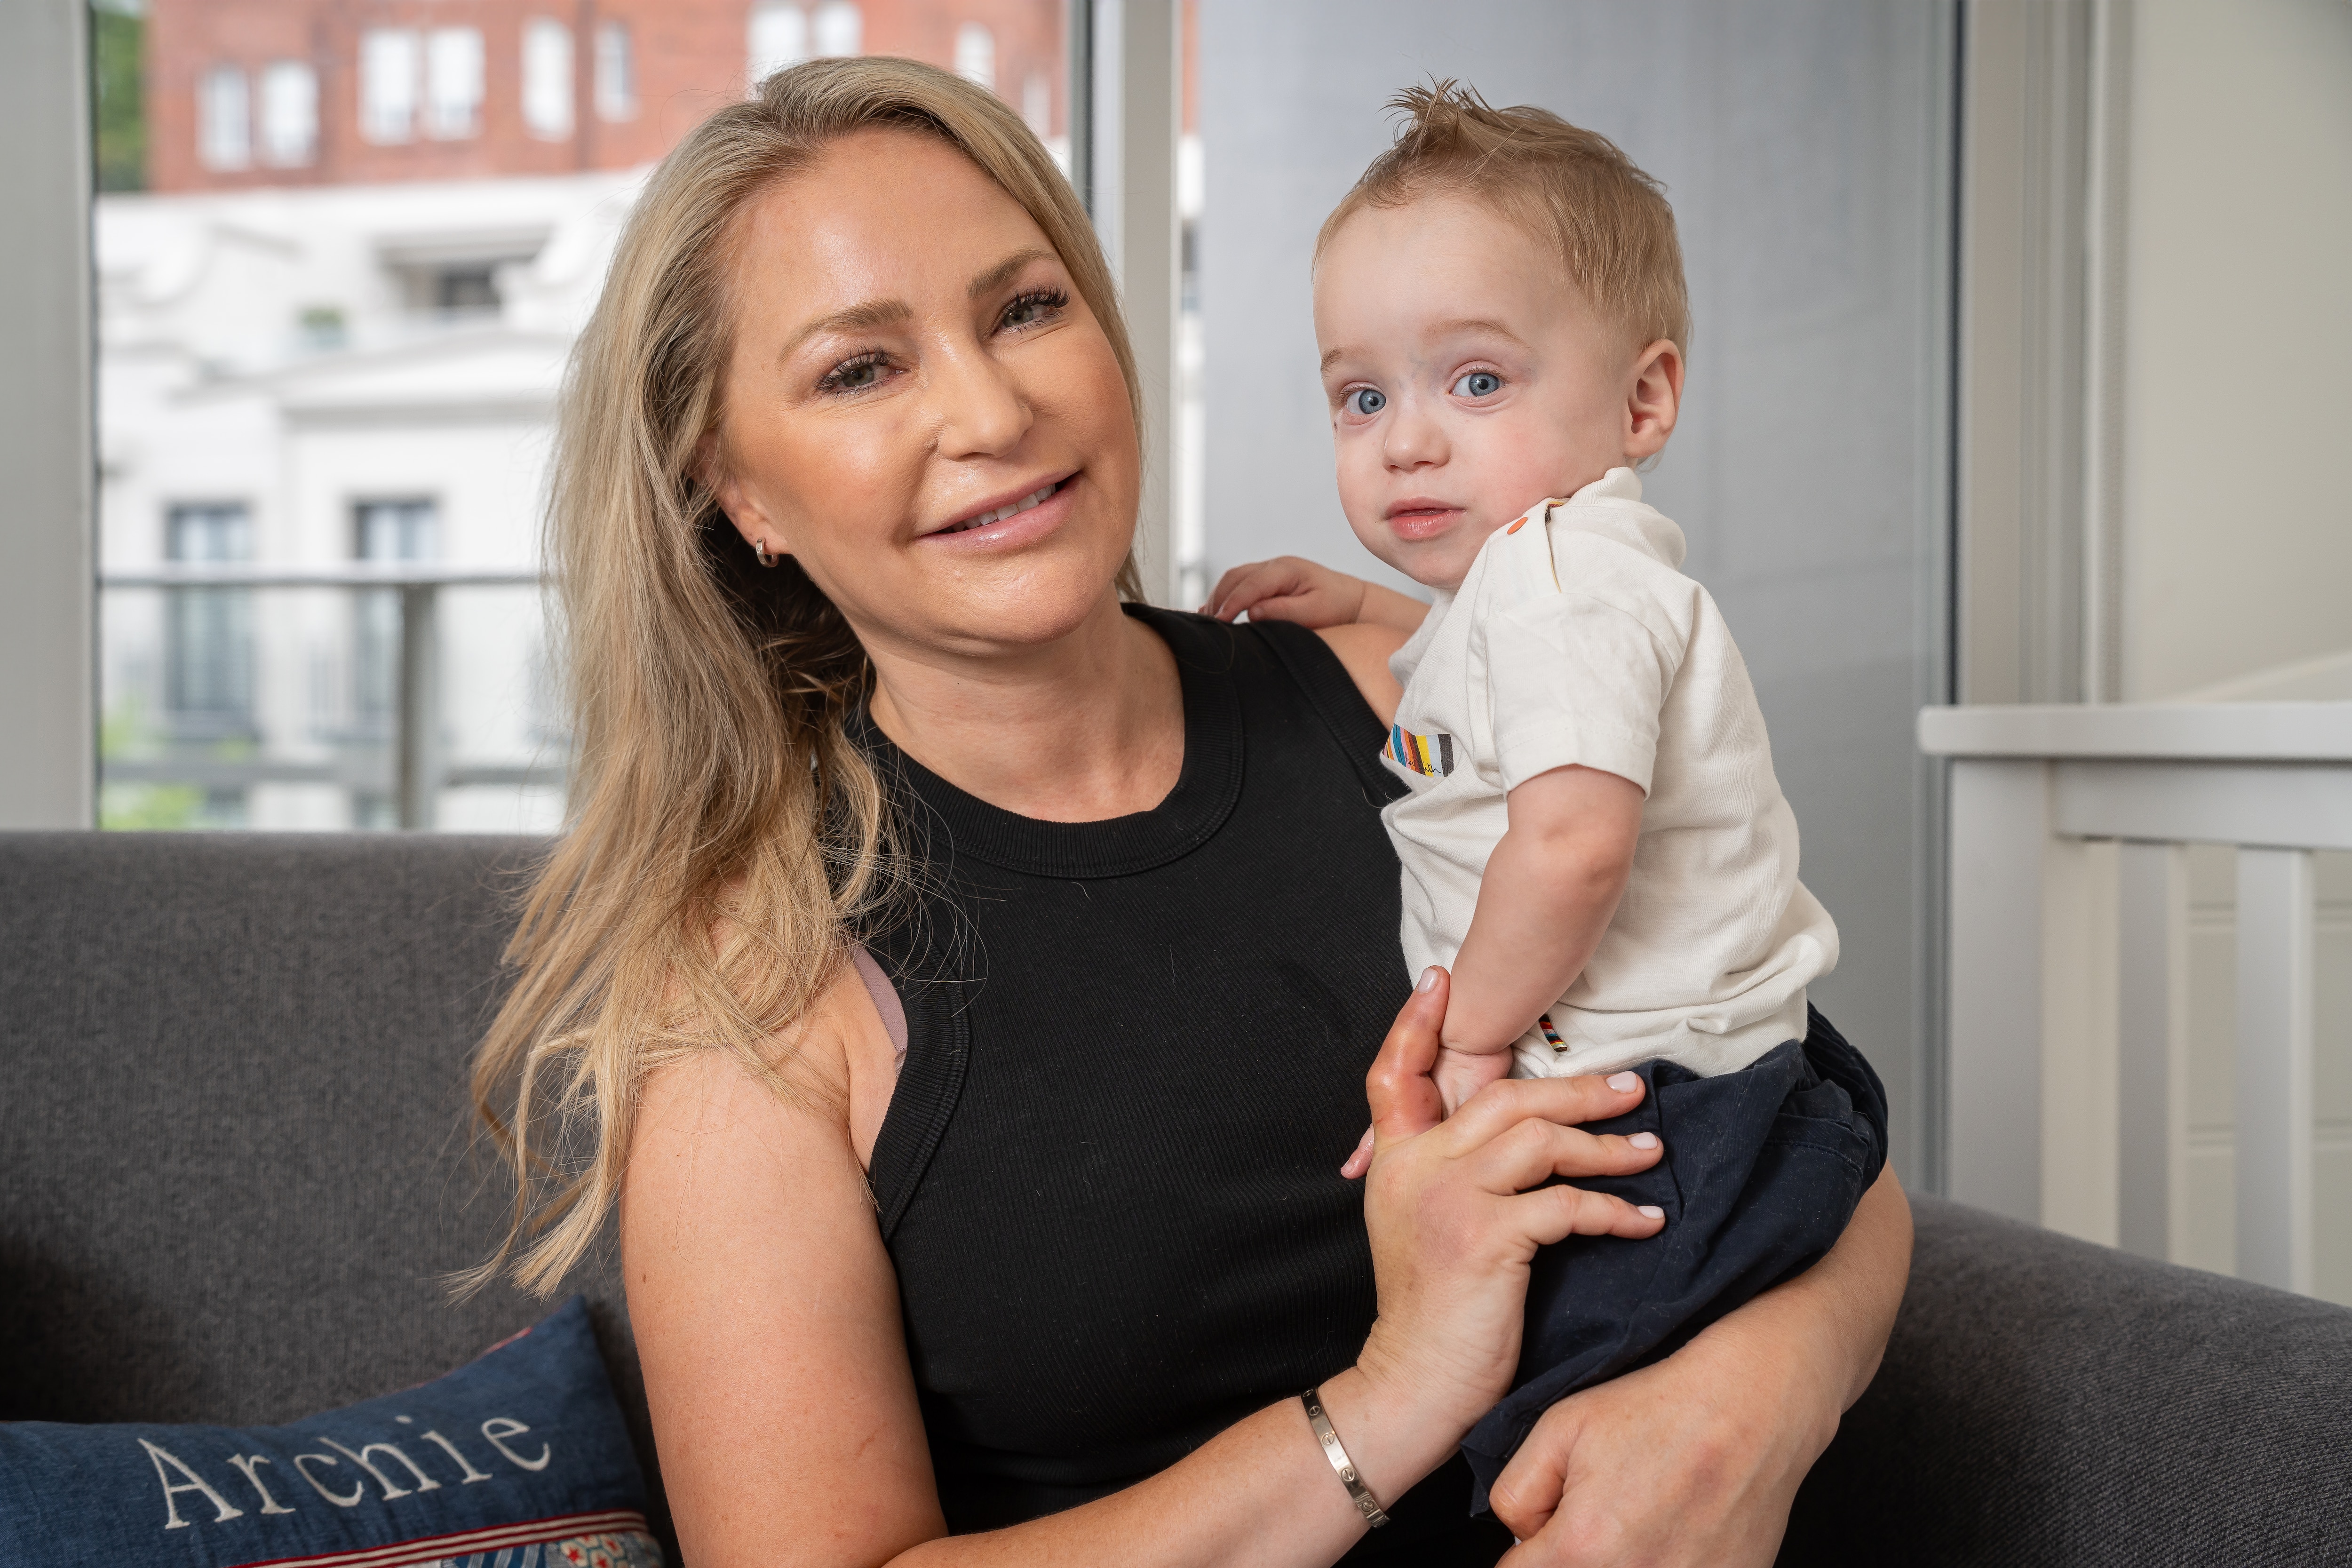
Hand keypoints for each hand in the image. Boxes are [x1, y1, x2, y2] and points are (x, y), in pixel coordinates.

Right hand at [1201, 556, 1367, 627]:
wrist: (1351, 601)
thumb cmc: (1336, 607)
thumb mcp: (1315, 611)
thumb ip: (1284, 611)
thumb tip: (1253, 612)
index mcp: (1286, 569)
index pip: (1251, 584)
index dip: (1232, 603)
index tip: (1219, 622)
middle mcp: (1274, 565)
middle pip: (1235, 577)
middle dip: (1219, 599)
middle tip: (1209, 626)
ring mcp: (1269, 571)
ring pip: (1234, 578)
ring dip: (1218, 597)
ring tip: (1207, 622)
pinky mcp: (1267, 581)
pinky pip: (1239, 584)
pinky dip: (1225, 597)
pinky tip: (1213, 613)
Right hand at [1350, 968, 1667, 1436]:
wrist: (1412, 1383)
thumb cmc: (1432, 1312)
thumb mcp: (1417, 1225)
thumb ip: (1441, 1172)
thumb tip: (1507, 1136)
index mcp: (1395, 1161)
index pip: (1395, 1074)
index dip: (1417, 1023)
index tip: (1443, 979)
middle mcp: (1416, 1168)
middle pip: (1500, 1097)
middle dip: (1573, 1087)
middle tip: (1631, 1088)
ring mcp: (1449, 1199)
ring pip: (1539, 1139)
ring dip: (1605, 1143)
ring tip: (1651, 1150)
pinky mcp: (1484, 1238)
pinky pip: (1565, 1204)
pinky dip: (1613, 1209)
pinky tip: (1644, 1219)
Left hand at [1488, 1288, 1844, 1566]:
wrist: (1749, 1406)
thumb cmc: (1658, 1408)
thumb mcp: (1558, 1428)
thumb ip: (1516, 1493)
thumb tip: (1519, 1537)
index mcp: (1582, 1546)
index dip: (1525, 1553)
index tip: (1544, 1533)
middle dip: (1566, 1559)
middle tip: (1590, 1522)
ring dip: (1613, 1562)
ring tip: (1632, 1522)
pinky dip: (1662, 1562)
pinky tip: (1670, 1533)